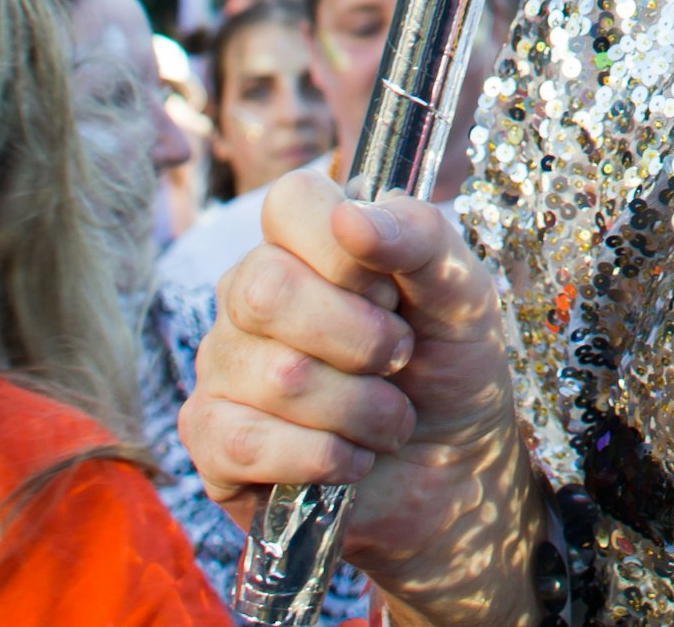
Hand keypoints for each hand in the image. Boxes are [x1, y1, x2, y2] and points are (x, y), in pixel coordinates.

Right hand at [184, 168, 533, 613]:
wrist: (455, 469)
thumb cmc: (450, 365)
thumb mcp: (462, 293)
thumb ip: (419, 238)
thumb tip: (350, 216)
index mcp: (304, 241)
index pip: (290, 202)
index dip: (348, 253)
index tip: (393, 293)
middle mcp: (248, 294)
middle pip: (267, 291)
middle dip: (362, 340)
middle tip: (399, 360)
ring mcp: (222, 366)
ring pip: (276, 377)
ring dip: (361, 411)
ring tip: (387, 420)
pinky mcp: (211, 440)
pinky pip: (244, 443)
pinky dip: (322, 458)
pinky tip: (350, 459)